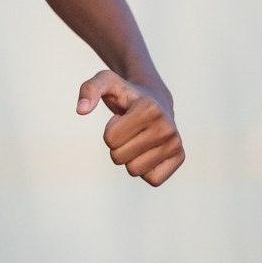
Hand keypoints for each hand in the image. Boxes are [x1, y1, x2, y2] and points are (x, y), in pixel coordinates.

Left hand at [77, 70, 183, 186]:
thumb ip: (89, 90)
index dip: (110, 130)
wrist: (154, 98)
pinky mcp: (180, 157)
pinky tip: (148, 150)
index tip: (122, 118)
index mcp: (149, 109)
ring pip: (134, 170)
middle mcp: (167, 127)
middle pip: (119, 158)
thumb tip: (81, 110)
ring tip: (138, 138)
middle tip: (129, 130)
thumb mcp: (105, 82)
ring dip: (129, 157)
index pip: (110, 140)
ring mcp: (176, 143)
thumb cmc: (125, 92)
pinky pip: (152, 180)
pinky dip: (144, 170)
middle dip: (117, 145)